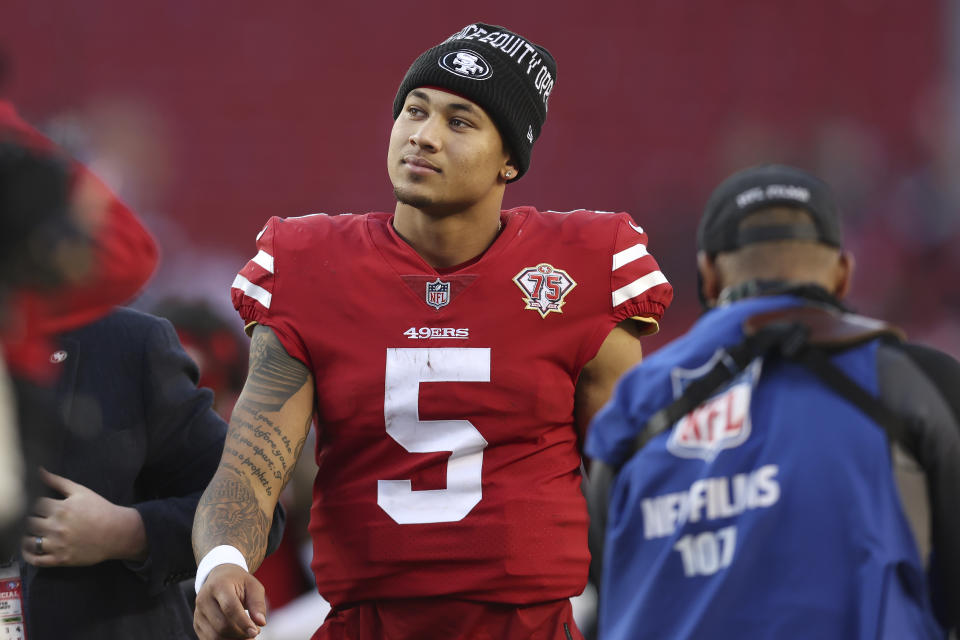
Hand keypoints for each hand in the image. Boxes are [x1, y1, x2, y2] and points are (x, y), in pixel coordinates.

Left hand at [21, 468, 146, 566]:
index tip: (38, 507)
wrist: (117, 532)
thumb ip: (57, 481)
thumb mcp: (80, 491)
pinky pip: (36, 560)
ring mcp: (58, 544)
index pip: (33, 505)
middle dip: (30, 520)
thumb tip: (39, 470)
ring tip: (33, 533)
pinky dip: (29, 555)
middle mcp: (57, 527)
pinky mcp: (61, 559)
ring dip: (27, 537)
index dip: (33, 505)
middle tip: (36, 520)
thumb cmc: (100, 510)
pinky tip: (31, 549)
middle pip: (28, 523)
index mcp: (61, 508)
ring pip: (29, 542)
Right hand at [194, 564, 266, 639]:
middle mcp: (204, 599)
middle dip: (241, 633)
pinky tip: (237, 637)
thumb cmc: (239, 583)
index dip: (243, 622)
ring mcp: (198, 613)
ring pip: (215, 636)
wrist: (220, 578)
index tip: (255, 631)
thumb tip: (261, 622)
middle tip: (255, 632)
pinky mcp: (197, 624)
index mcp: (219, 585)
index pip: (230, 607)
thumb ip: (258, 603)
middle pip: (222, 625)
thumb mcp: (253, 586)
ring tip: (247, 635)